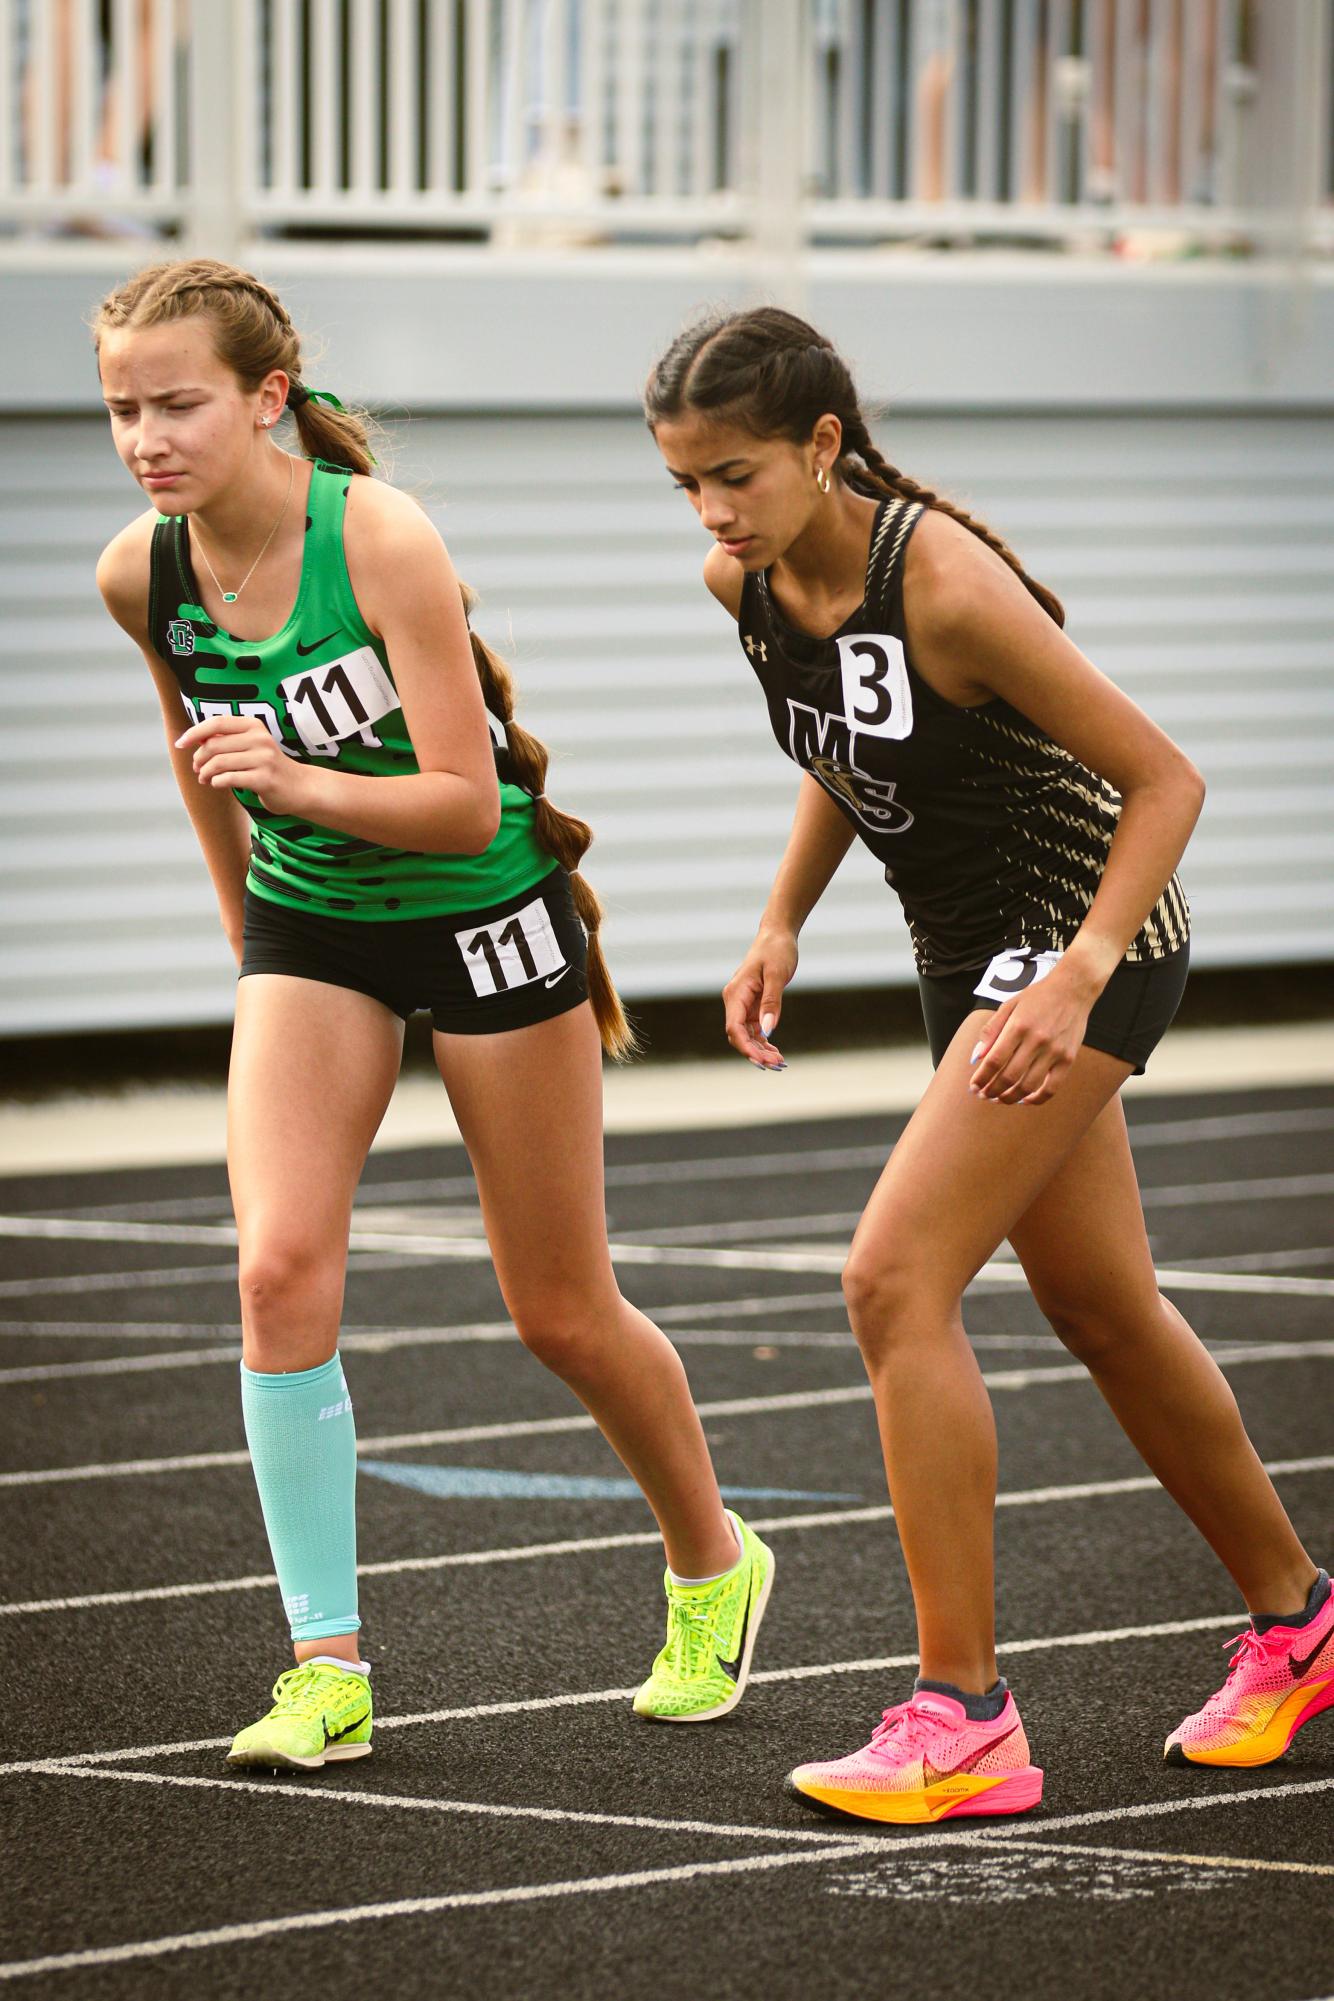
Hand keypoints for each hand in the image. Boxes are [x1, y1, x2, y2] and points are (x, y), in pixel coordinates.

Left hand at [176, 716, 310, 815]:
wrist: (298, 787)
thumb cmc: (267, 766)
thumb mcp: (250, 745)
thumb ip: (226, 739)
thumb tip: (194, 738)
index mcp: (253, 725)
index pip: (216, 723)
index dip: (194, 732)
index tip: (180, 744)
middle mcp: (260, 738)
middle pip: (214, 745)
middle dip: (198, 759)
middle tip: (197, 769)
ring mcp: (264, 758)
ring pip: (219, 763)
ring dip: (205, 773)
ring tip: (204, 779)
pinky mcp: (265, 779)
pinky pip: (229, 779)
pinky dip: (217, 782)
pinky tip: (217, 784)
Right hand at [722, 926, 796, 1069]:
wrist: (777, 936)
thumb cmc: (776, 951)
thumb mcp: (777, 975)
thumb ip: (772, 1003)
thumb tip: (768, 1030)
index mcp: (736, 993)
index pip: (734, 1027)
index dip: (745, 1047)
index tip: (761, 1060)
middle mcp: (735, 1001)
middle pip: (739, 1035)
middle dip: (755, 1053)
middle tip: (776, 1065)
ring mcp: (743, 1005)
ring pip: (747, 1036)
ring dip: (761, 1050)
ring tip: (779, 1062)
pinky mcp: (753, 1006)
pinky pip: (755, 1030)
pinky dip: (764, 1042)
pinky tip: (776, 1053)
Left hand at [968, 965, 1092, 1105]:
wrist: (1074, 988)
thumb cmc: (1038, 996)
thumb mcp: (1009, 1005)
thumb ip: (991, 1031)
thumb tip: (976, 1057)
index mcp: (1018, 1026)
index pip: (994, 1060)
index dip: (981, 1077)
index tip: (973, 1086)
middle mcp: (1036, 1040)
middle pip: (1009, 1076)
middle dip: (991, 1091)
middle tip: (983, 1095)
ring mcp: (1054, 1051)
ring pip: (1028, 1086)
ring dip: (1010, 1098)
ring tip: (999, 1099)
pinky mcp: (1068, 1059)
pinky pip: (1052, 1088)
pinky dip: (1037, 1099)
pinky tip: (1024, 1099)